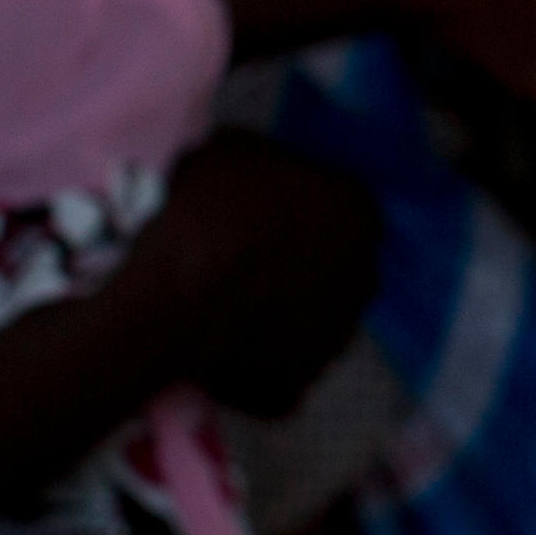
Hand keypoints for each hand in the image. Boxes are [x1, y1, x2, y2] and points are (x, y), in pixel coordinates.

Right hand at [142, 130, 382, 415]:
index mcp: (361, 213)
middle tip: (232, 259)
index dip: (287, 208)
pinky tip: (206, 348)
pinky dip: (246, 364)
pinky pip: (273, 371)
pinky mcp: (298, 385)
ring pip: (306, 320)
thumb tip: (260, 171)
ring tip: (214, 304)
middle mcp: (367, 278)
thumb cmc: (200, 209)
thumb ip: (263, 161)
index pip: (333, 205)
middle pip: (327, 265)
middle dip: (289, 263)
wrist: (168, 295)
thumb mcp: (228, 149)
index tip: (246, 213)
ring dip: (273, 314)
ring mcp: (337, 338)